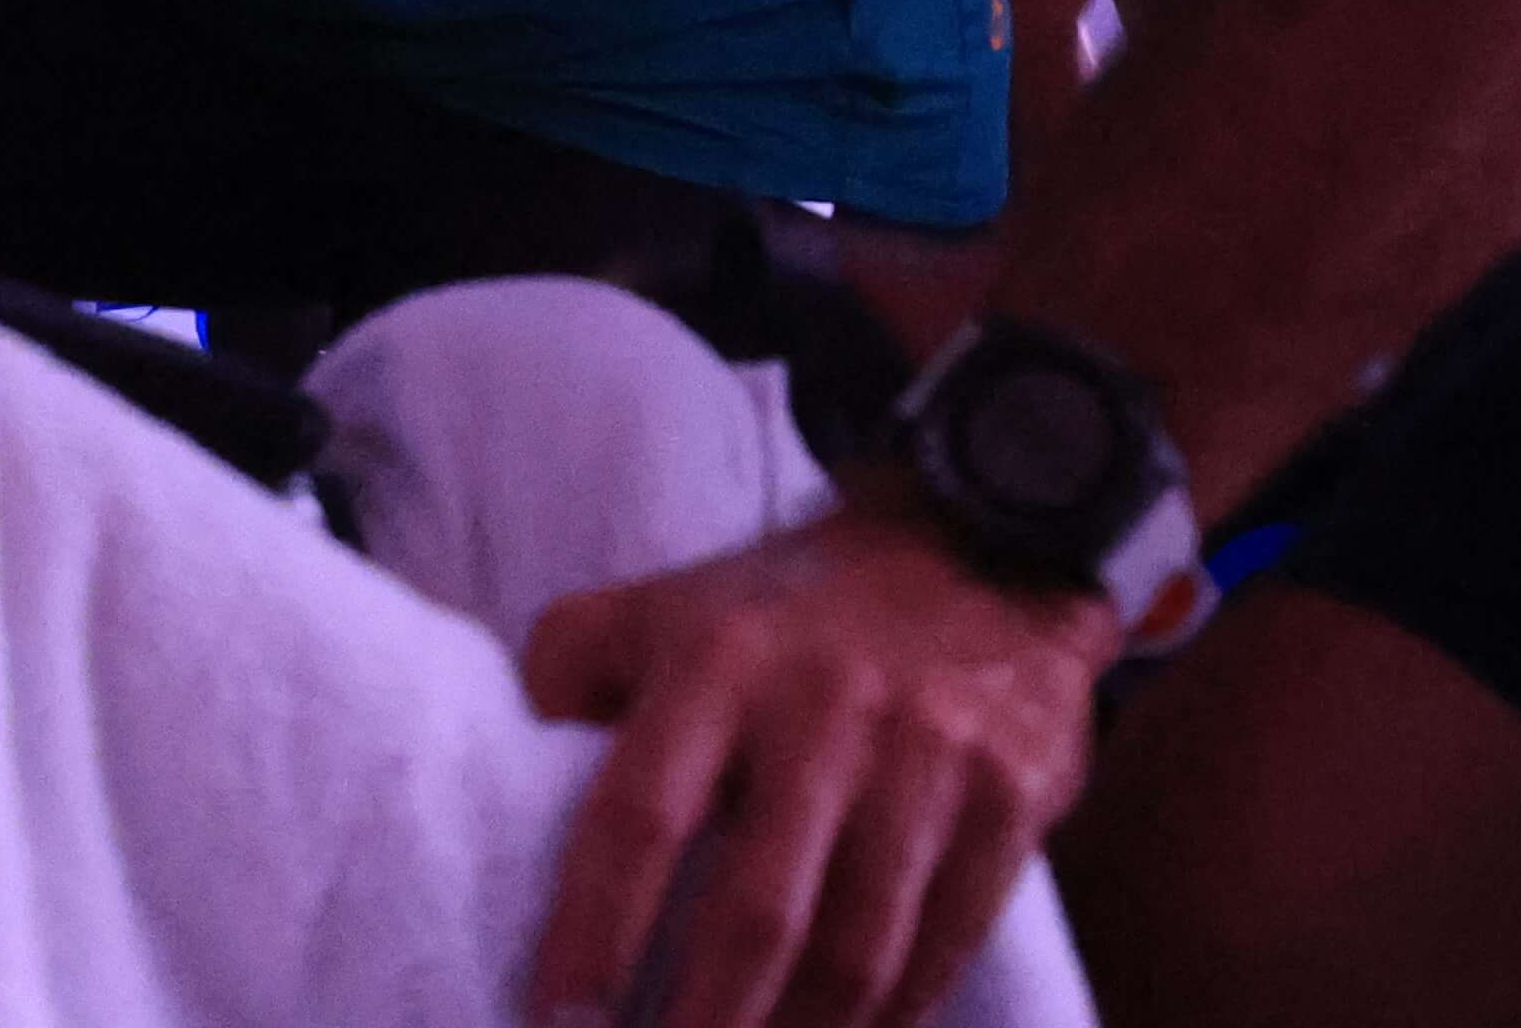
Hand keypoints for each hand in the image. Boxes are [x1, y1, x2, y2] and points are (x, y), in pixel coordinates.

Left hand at [523, 497, 1108, 1027]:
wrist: (984, 542)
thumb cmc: (791, 611)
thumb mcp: (670, 605)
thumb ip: (577, 669)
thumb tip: (510, 762)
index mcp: (720, 662)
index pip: (640, 815)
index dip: (594, 931)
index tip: (559, 1024)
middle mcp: (825, 707)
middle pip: (755, 914)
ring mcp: (929, 754)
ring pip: (855, 950)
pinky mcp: (1010, 796)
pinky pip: (944, 944)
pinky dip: (891, 1018)